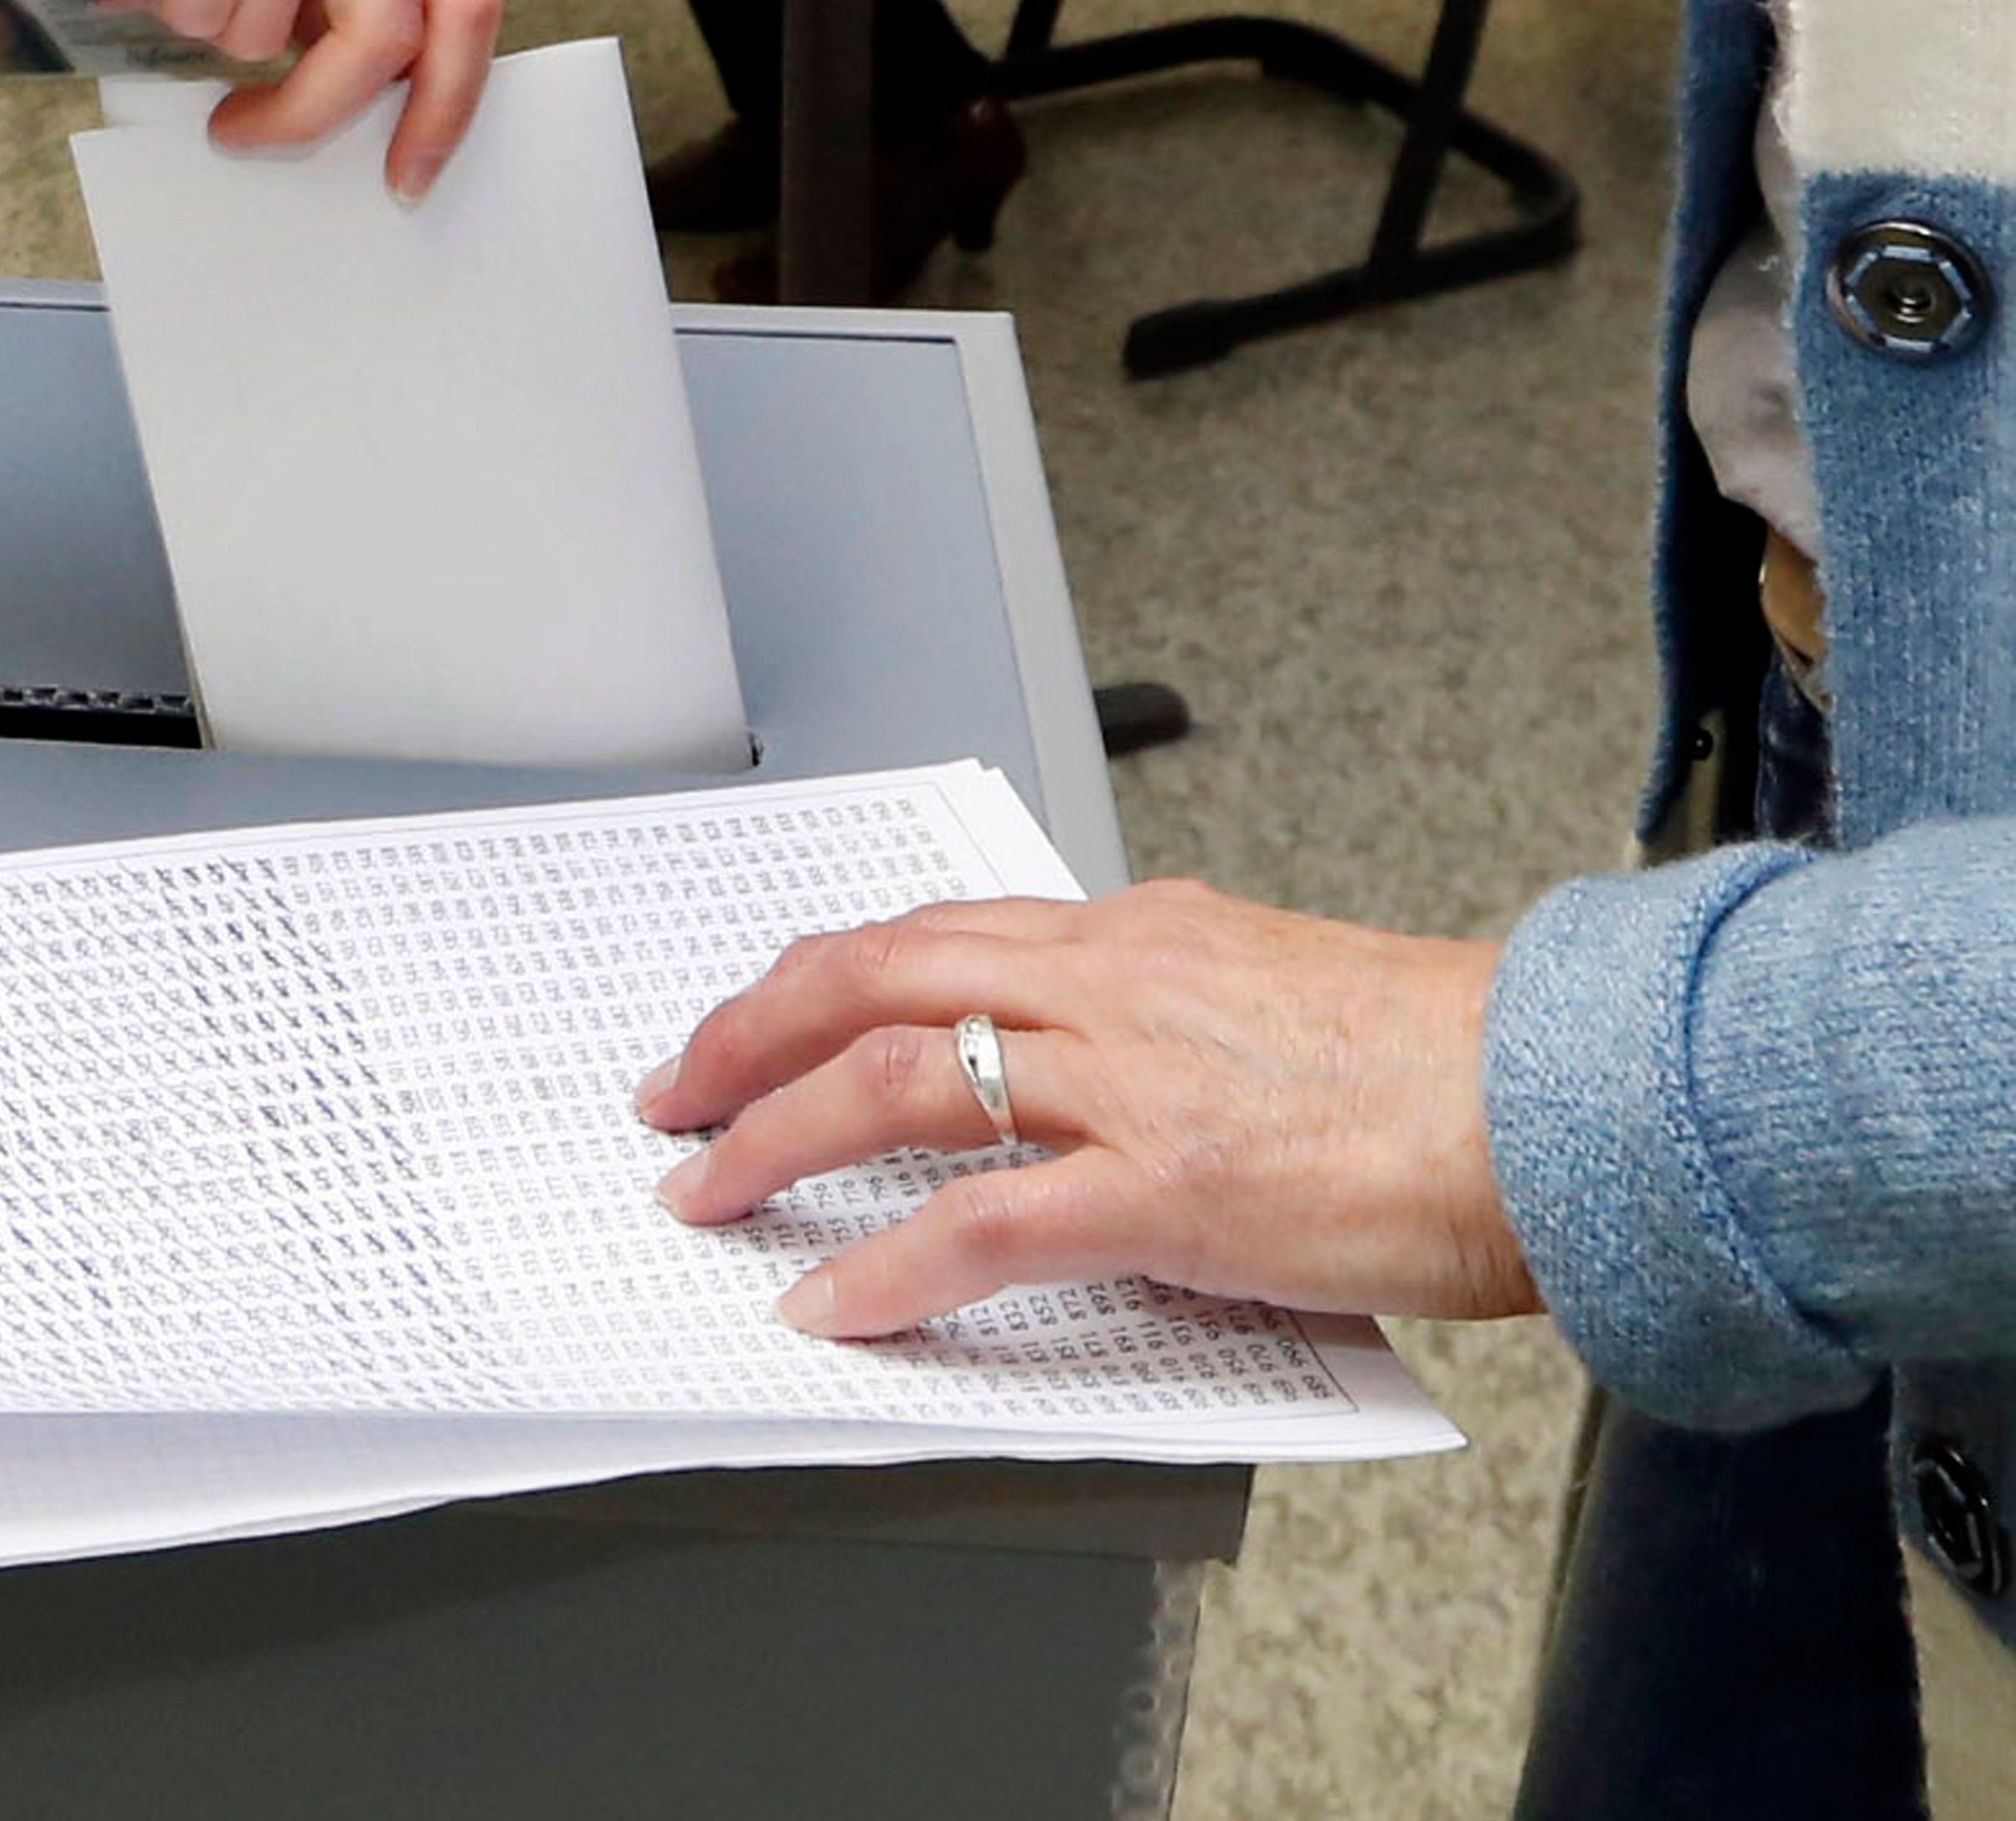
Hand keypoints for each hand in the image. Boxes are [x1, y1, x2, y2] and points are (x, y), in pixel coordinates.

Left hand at [636, 881, 1537, 1337]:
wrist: (1568, 1097)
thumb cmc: (1445, 1062)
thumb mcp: (1273, 991)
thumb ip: (1165, 1005)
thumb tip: (1093, 1041)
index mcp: (1136, 935)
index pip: (929, 932)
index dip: (812, 977)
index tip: (751, 1019)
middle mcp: (1112, 983)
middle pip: (870, 978)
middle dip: (743, 1037)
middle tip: (672, 1096)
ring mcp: (1131, 1080)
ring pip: (894, 1079)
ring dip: (772, 1141)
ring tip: (707, 1198)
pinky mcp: (1169, 1186)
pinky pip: (983, 1222)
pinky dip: (889, 1267)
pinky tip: (836, 1308)